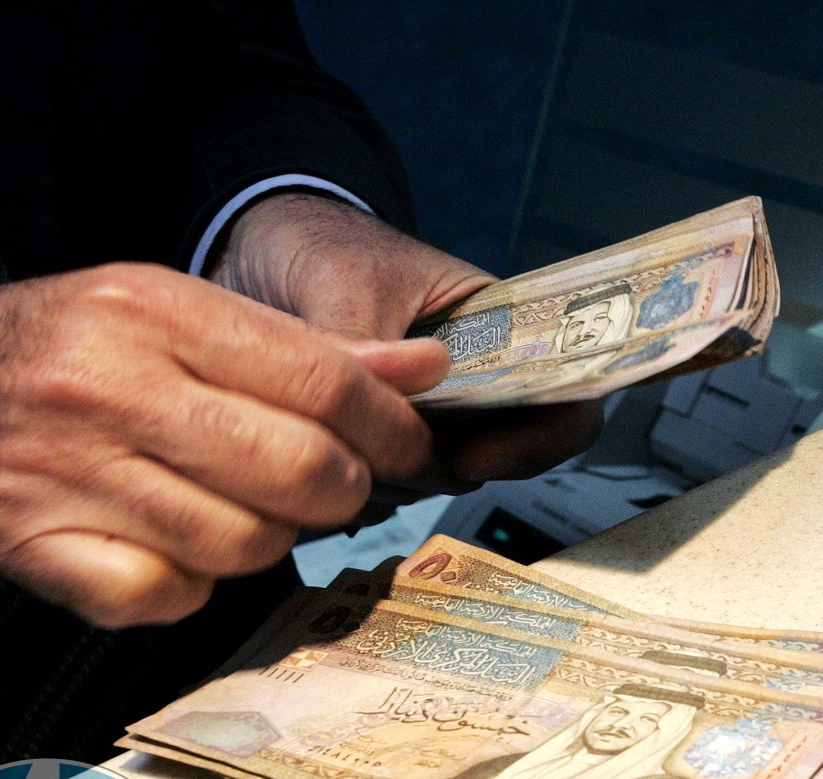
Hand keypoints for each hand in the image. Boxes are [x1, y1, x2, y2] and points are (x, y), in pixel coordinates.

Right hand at [0, 264, 446, 625]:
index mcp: (149, 308)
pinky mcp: (36, 549)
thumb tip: (425, 370)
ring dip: (268, 537)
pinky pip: (171, 596)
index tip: (408, 446)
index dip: (390, 427)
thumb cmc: (61, 350)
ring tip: (239, 505)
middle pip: (299, 470)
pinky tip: (174, 544)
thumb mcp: (173, 312)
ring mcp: (64, 473)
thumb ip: (303, 348)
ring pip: (247, 543)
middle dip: (342, 490)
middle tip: (330, 484)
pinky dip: (192, 583)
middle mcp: (104, 386)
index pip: (322, 382)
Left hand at [211, 192, 601, 485]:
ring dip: (397, 477)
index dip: (540, 439)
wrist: (260, 248)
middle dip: (445, 465)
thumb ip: (369, 352)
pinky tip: (322, 450)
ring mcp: (437, 415)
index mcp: (498, 326)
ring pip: (445, 477)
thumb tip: (383, 421)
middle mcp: (478, 379)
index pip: (562, 394)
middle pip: (504, 453)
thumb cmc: (322, 247)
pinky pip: (394, 486)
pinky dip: (362, 484)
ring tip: (337, 439)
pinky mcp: (388, 441)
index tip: (472, 458)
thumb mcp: (348, 286)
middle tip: (378, 448)